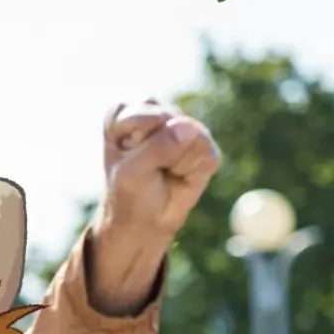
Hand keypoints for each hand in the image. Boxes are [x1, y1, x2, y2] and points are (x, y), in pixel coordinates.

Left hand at [95, 99, 220, 243]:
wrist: (144, 222)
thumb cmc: (130, 192)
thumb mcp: (133, 172)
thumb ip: (158, 147)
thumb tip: (192, 128)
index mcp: (125, 112)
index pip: (144, 117)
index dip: (140, 146)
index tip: (129, 163)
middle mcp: (155, 112)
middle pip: (171, 121)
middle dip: (161, 154)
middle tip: (149, 170)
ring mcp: (182, 126)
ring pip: (194, 136)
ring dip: (179, 163)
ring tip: (166, 173)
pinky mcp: (203, 144)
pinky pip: (208, 154)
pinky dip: (194, 173)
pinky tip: (181, 177)